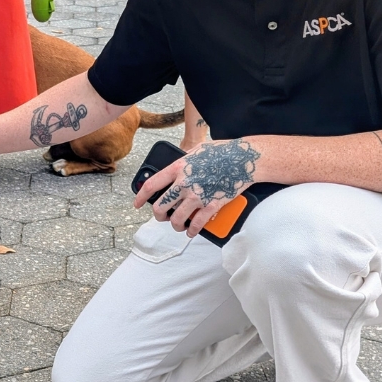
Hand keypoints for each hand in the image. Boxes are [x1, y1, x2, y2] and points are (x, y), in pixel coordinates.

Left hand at [133, 139, 259, 236]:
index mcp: (178, 168)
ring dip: (175, 225)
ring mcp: (197, 196)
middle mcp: (184, 183)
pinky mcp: (211, 206)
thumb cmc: (222, 152)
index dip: (141, 197)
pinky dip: (192, 231)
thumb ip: (183, 162)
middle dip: (158, 216)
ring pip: (176, 219)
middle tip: (162, 217)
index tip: (137, 204)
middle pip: (160, 207)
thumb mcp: (196, 150)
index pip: (151, 185)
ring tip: (178, 225)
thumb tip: (175, 170)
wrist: (244, 160)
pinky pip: (196, 225)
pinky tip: (191, 231)